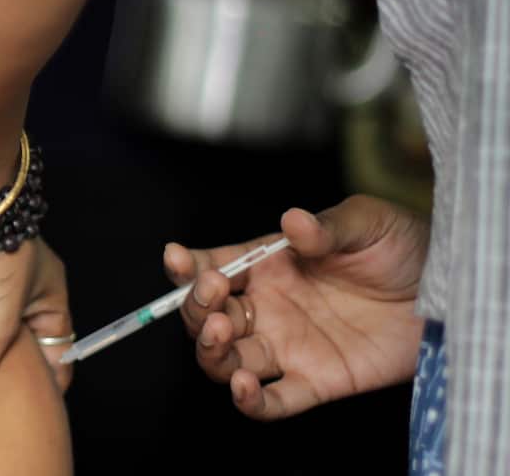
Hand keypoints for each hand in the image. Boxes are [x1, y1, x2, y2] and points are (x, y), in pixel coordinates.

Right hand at [164, 194, 427, 419]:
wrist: (447, 289)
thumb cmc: (401, 247)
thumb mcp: (366, 222)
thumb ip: (326, 227)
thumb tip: (294, 221)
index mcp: (268, 265)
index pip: (211, 267)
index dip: (186, 267)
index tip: (178, 259)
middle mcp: (267, 307)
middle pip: (207, 317)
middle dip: (196, 309)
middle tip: (213, 296)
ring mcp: (287, 347)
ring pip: (225, 360)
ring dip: (211, 351)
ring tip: (223, 334)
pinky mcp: (314, 382)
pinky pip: (272, 402)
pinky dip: (250, 402)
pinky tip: (244, 388)